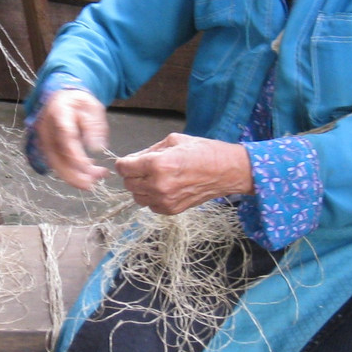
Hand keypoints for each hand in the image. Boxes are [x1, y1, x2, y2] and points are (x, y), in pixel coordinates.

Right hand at [34, 88, 110, 190]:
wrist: (62, 97)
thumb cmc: (79, 102)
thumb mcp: (93, 107)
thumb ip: (95, 126)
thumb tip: (97, 148)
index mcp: (59, 112)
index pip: (65, 135)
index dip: (75, 154)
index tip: (88, 167)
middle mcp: (46, 127)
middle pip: (55, 155)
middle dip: (73, 174)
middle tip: (92, 184)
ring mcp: (43, 139)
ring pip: (55, 163)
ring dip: (73, 176)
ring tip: (93, 182)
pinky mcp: (46, 147)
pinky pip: (56, 163)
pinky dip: (70, 172)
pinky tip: (86, 174)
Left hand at [113, 133, 254, 214]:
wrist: (227, 171)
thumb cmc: (204, 151)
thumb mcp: (174, 141)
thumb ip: (149, 151)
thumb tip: (132, 160)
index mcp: (158, 164)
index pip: (124, 168)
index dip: (124, 163)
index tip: (129, 162)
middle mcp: (158, 185)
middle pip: (128, 183)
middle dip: (132, 174)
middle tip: (144, 168)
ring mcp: (165, 200)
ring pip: (137, 197)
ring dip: (141, 187)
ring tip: (155, 178)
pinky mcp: (171, 210)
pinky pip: (150, 206)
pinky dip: (152, 197)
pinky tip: (165, 188)